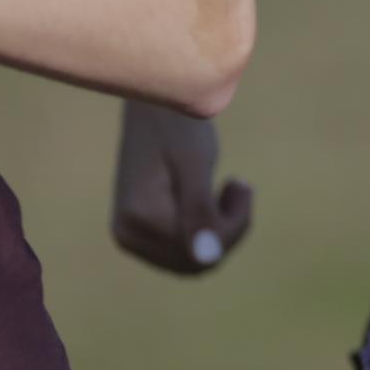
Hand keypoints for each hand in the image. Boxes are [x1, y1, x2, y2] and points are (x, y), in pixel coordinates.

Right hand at [111, 98, 253, 277]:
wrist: (154, 107)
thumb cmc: (178, 126)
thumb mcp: (196, 163)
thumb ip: (200, 211)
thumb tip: (206, 259)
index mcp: (138, 218)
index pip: (200, 251)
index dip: (233, 226)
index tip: (241, 183)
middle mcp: (127, 234)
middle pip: (196, 262)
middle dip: (228, 230)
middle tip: (238, 185)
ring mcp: (130, 235)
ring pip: (192, 260)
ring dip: (220, 230)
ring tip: (228, 188)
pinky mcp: (140, 231)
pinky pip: (184, 248)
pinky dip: (208, 228)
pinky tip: (213, 196)